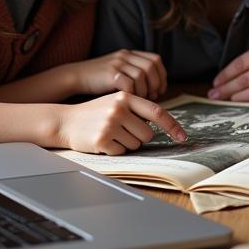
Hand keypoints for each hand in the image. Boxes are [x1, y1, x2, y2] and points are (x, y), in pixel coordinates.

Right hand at [57, 91, 185, 154]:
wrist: (66, 121)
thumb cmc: (96, 113)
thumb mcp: (116, 102)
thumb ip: (137, 108)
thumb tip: (165, 123)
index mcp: (126, 97)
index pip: (156, 112)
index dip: (172, 125)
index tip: (183, 136)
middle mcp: (119, 108)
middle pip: (147, 133)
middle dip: (139, 136)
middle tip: (122, 130)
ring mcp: (110, 124)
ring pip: (136, 144)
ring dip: (127, 143)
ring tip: (111, 134)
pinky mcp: (102, 140)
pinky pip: (121, 151)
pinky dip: (115, 150)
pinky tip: (103, 141)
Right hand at [72, 49, 166, 99]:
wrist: (76, 77)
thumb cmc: (99, 80)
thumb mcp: (119, 71)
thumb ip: (135, 75)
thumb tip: (155, 90)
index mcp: (129, 54)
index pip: (155, 59)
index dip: (161, 75)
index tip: (160, 89)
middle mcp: (125, 56)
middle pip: (151, 66)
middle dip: (156, 83)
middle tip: (153, 96)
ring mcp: (117, 64)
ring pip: (141, 75)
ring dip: (145, 90)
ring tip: (142, 100)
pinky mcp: (109, 74)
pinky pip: (129, 83)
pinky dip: (133, 93)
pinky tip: (130, 101)